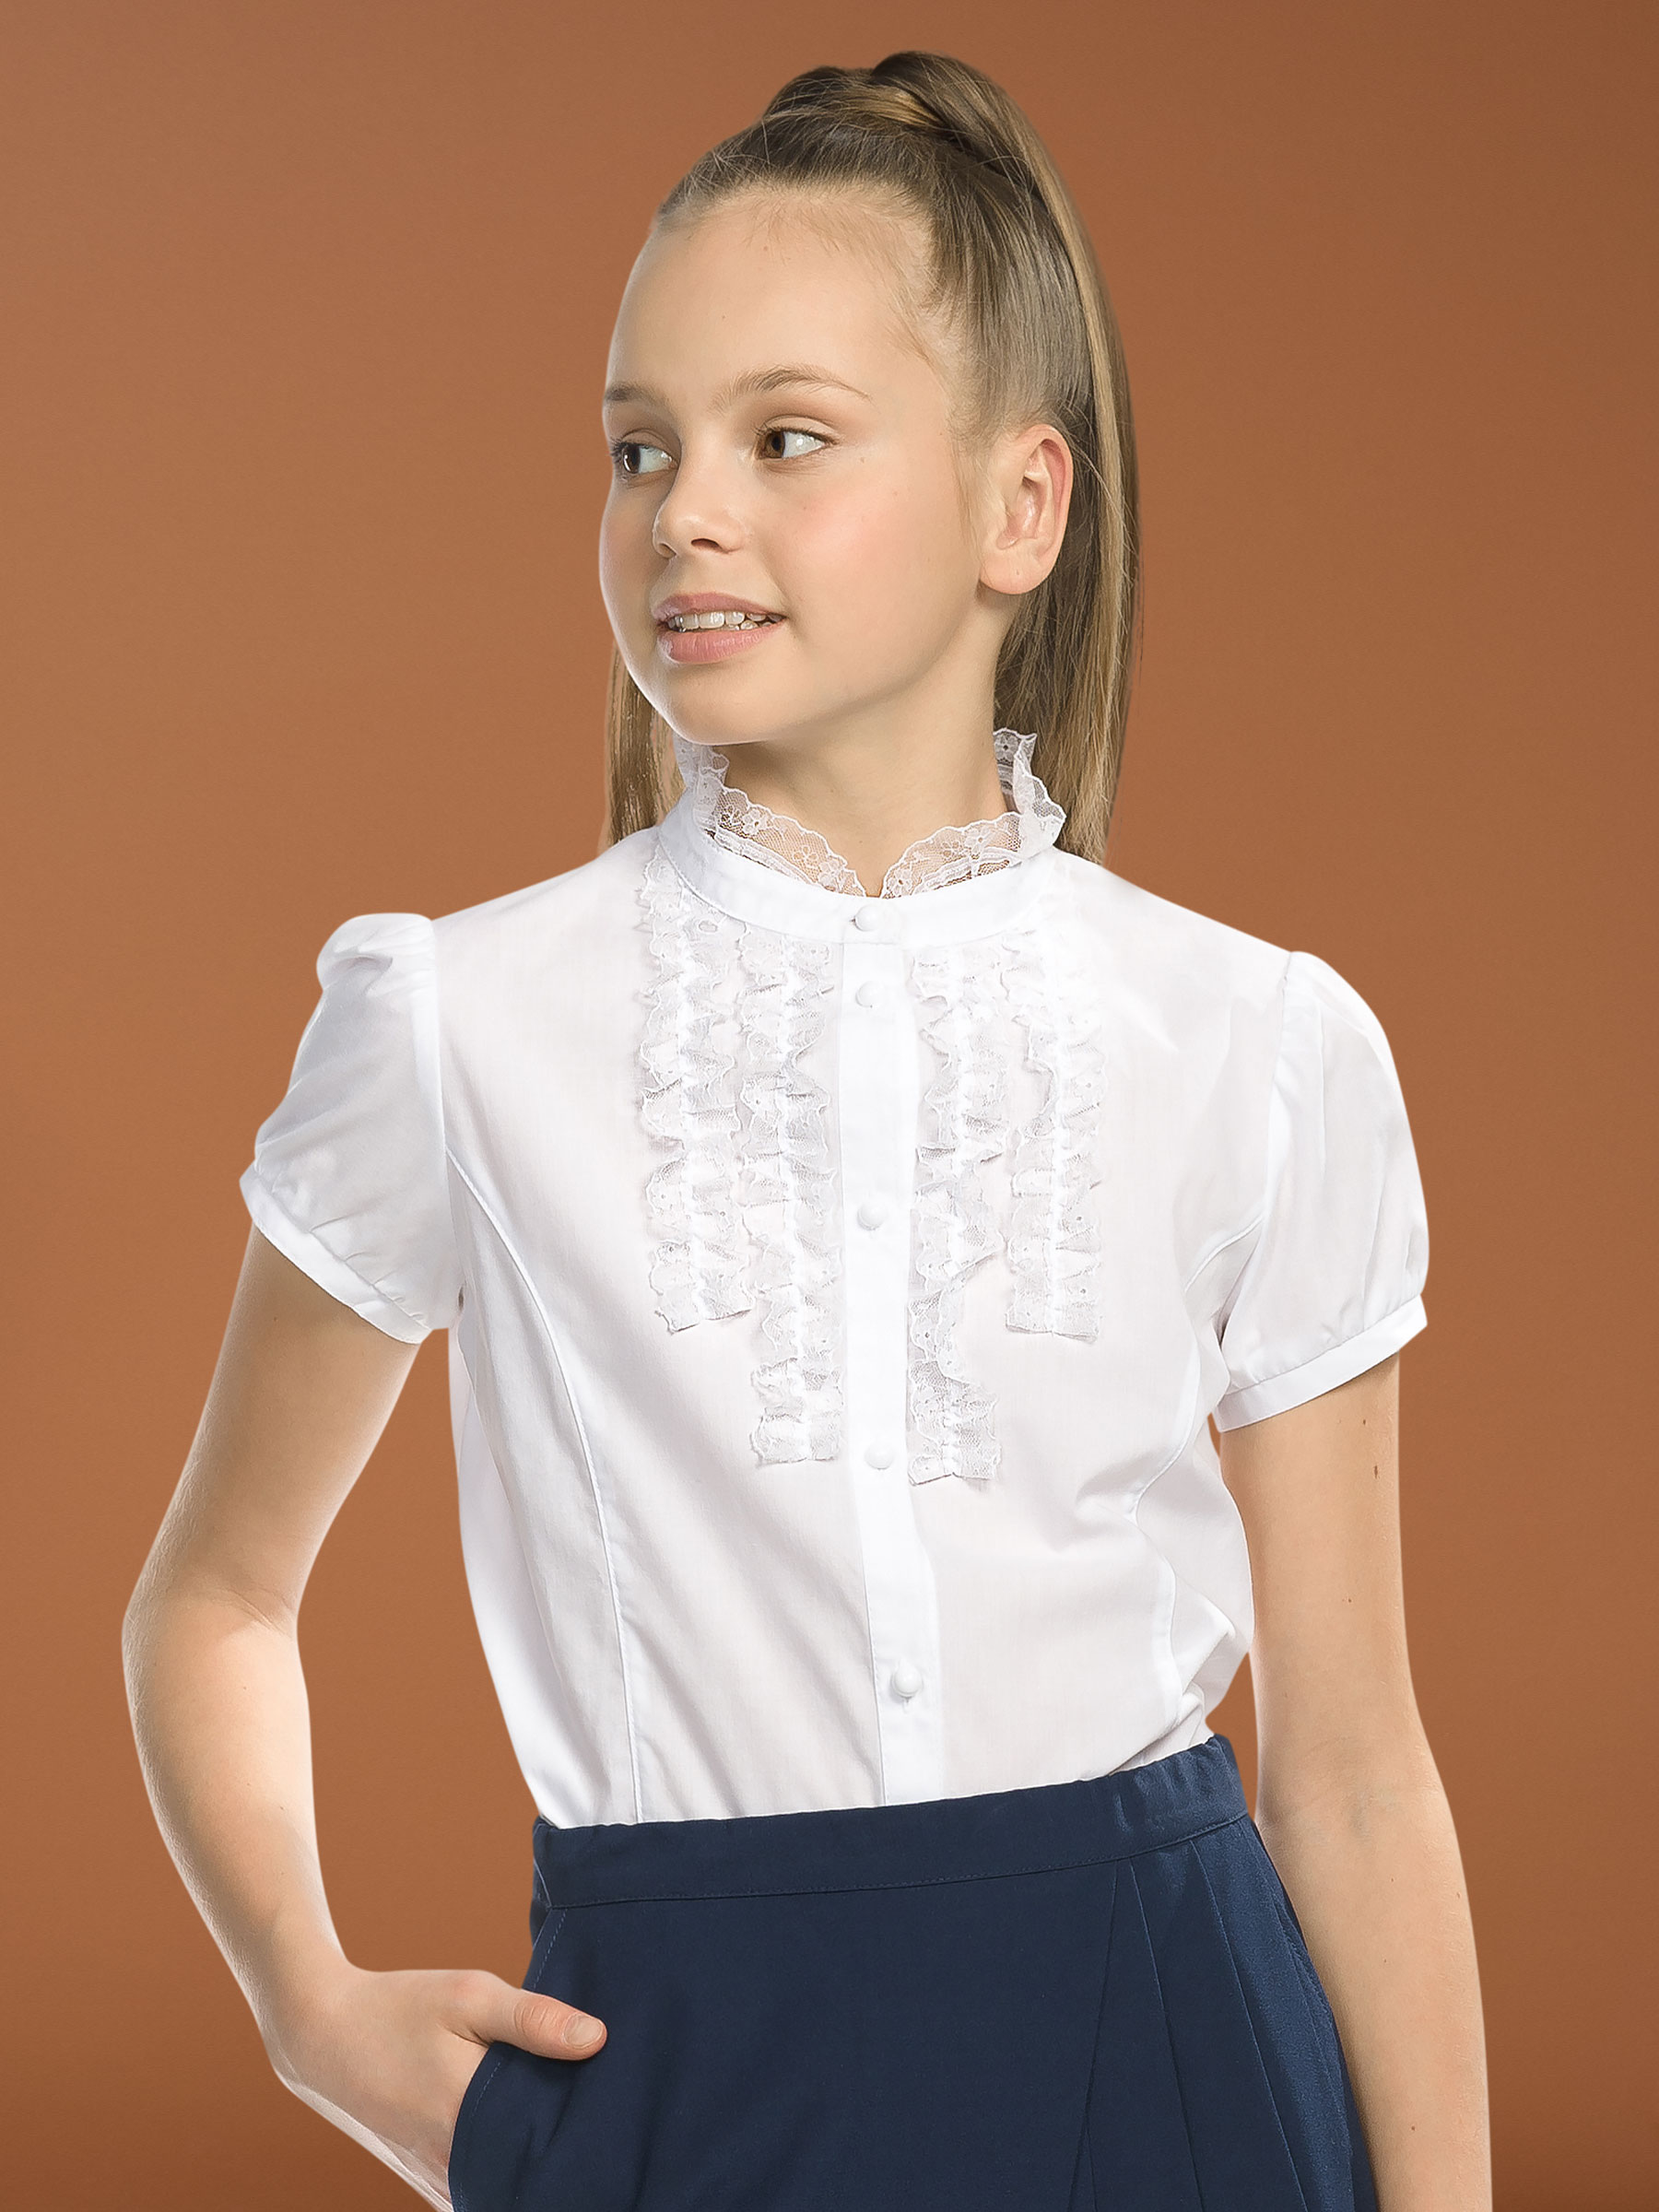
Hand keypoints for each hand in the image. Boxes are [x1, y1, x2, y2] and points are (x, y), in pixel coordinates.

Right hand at [265, 1958, 606, 2207]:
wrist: (321, 2035)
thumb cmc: (399, 2008)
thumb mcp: (468, 1996)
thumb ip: (533, 2020)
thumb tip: (597, 2040)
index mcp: (465, 2119)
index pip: (545, 2152)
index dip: (583, 2138)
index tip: (614, 2113)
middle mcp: (452, 2165)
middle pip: (529, 2175)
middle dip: (564, 2152)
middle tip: (601, 2115)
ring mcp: (437, 2180)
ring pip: (505, 2183)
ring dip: (534, 2160)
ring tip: (567, 2119)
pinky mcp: (429, 2181)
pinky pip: (481, 2187)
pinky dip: (506, 2166)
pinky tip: (527, 2131)